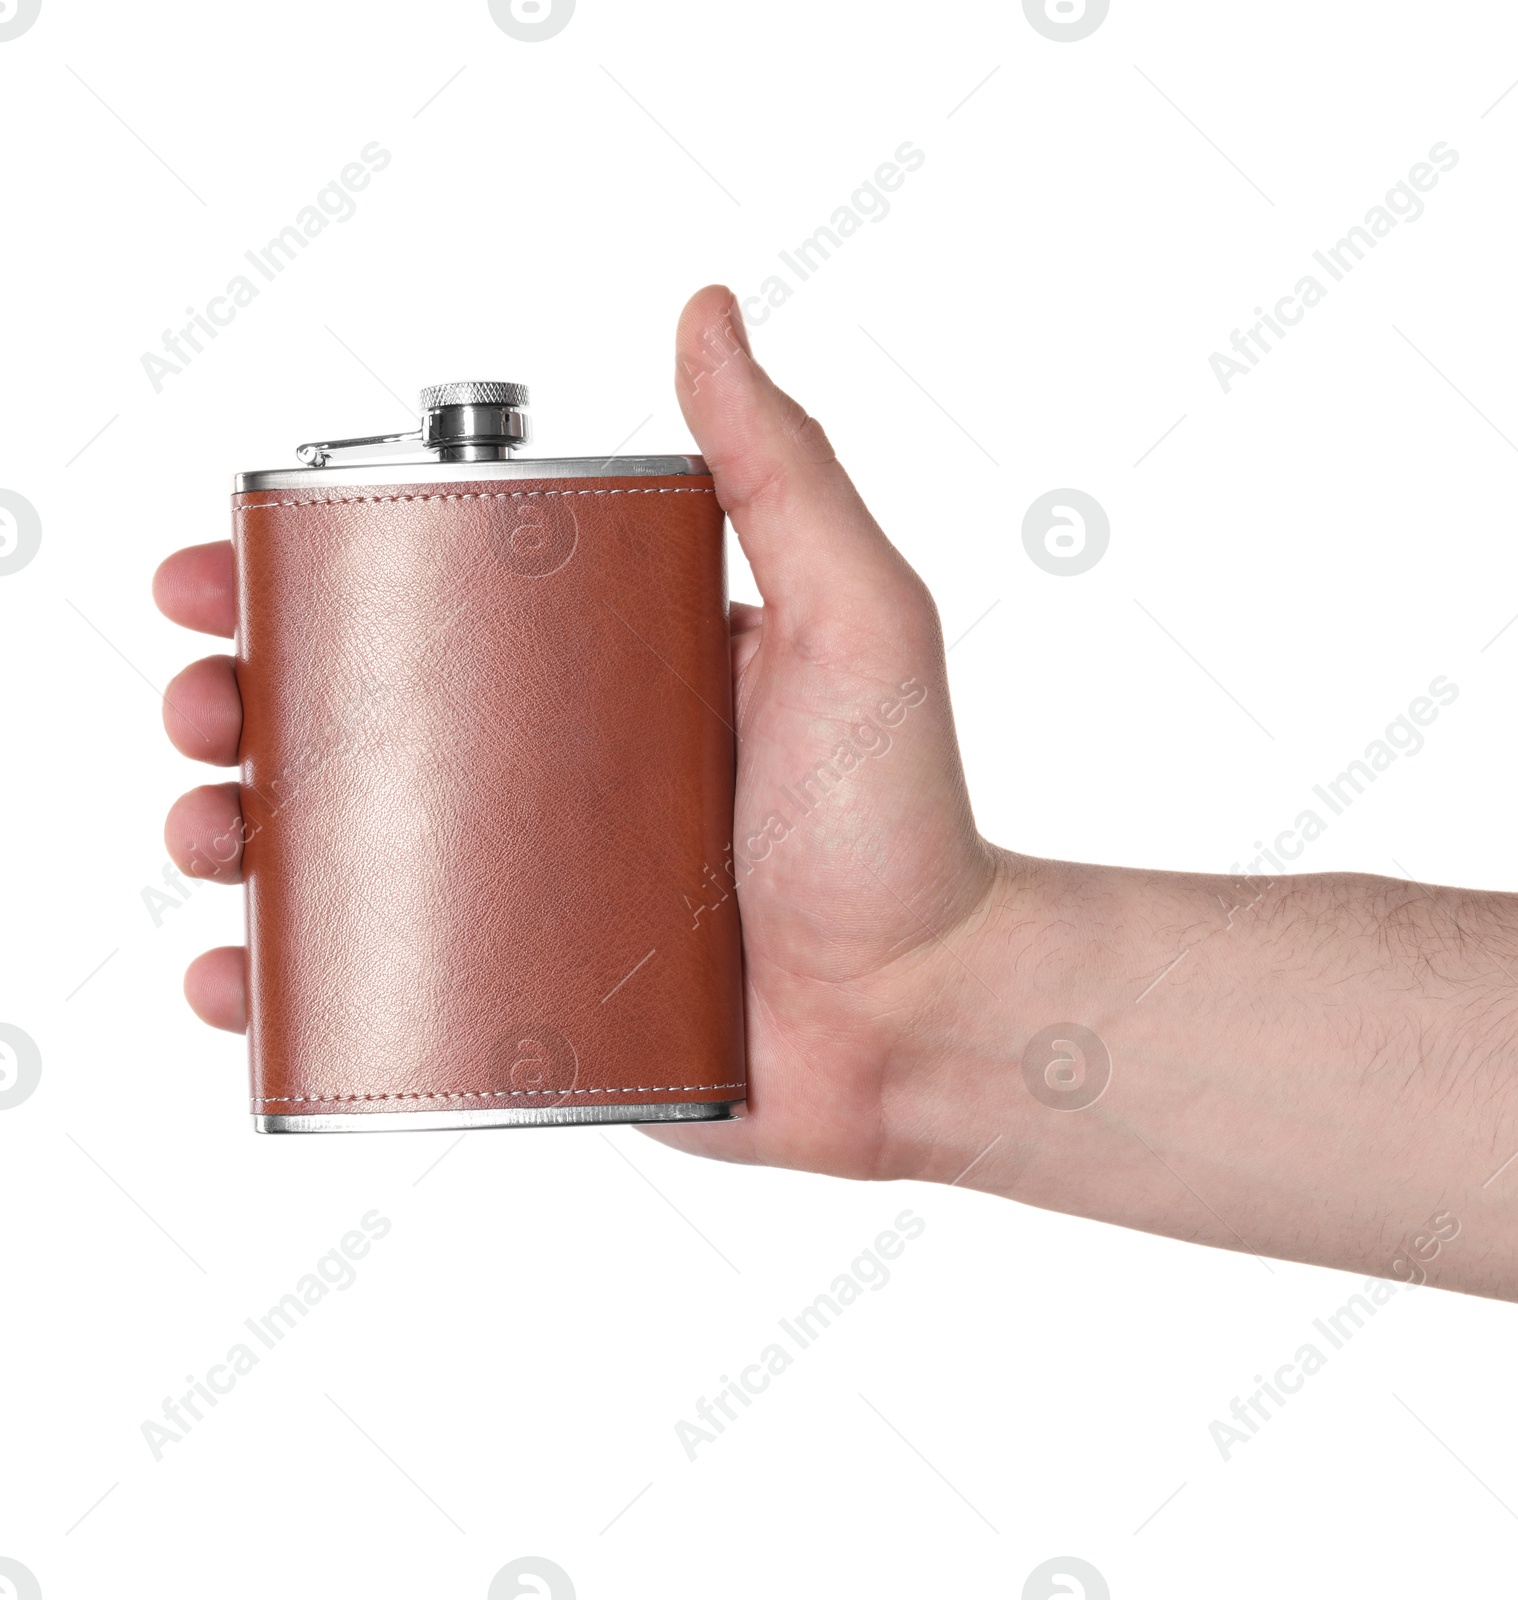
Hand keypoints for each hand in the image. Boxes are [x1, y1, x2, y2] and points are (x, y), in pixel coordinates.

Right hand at [153, 286, 1001, 1181]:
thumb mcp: (856, 624)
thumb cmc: (902, 823)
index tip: (226, 565)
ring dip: (241, 834)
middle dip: (245, 702)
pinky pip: (382, 986)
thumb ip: (785, 474)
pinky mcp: (528, 992)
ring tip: (211, 835)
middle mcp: (556, 767)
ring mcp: (533, 883)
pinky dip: (294, 985)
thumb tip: (703, 313)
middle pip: (358, 719)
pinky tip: (240, 981)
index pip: (429, 597)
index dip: (309, 575)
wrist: (923, 1018)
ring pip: (346, 849)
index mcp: (606, 667)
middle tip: (205, 707)